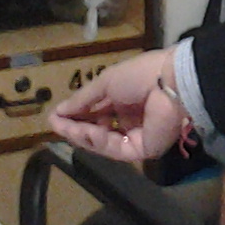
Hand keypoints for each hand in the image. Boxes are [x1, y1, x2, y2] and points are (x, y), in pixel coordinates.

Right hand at [48, 48, 187, 162]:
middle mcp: (130, 120)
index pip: (95, 114)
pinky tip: (88, 132)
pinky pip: (117, 149)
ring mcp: (137, 137)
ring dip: (84, 136)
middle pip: (98, 132)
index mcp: (125, 101)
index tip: (54, 118)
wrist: (169, 81)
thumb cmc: (140, 74)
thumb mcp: (105, 83)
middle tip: (57, 126)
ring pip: (104, 144)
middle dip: (76, 129)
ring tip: (68, 128)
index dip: (75, 117)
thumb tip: (57, 112)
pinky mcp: (143, 150)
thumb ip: (82, 100)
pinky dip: (100, 141)